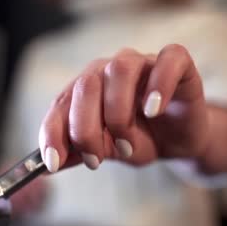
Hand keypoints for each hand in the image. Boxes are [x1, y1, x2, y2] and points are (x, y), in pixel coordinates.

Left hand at [39, 44, 226, 172]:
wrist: (180, 141)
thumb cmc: (139, 140)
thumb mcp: (106, 151)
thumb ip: (78, 152)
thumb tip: (47, 166)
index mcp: (86, 87)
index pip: (61, 103)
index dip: (53, 133)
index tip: (53, 163)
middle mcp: (109, 70)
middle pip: (86, 85)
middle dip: (85, 129)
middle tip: (95, 159)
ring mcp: (142, 63)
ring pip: (120, 70)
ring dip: (118, 114)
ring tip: (127, 145)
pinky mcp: (178, 65)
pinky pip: (169, 59)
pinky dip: (159, 85)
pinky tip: (154, 111)